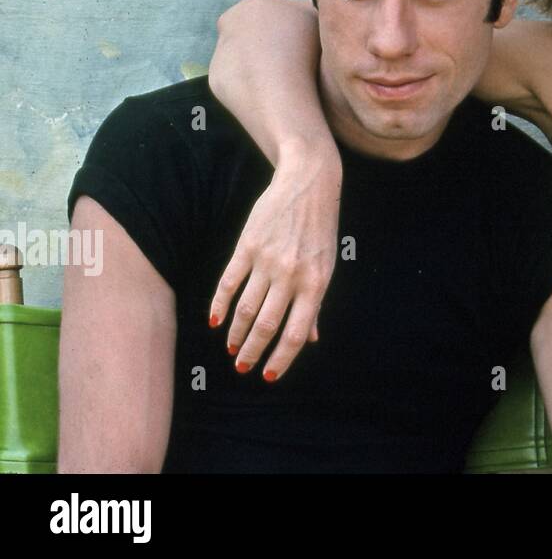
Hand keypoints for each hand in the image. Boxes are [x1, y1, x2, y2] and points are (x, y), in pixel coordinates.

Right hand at [208, 146, 341, 379]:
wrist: (308, 182)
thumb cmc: (321, 227)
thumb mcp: (327, 263)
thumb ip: (316, 302)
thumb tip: (312, 338)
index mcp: (317, 282)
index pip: (298, 332)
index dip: (282, 358)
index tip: (269, 376)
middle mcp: (292, 275)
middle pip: (266, 325)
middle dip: (253, 351)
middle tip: (243, 367)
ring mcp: (268, 260)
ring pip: (245, 308)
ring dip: (236, 333)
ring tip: (231, 347)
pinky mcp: (248, 246)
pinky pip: (228, 283)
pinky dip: (220, 305)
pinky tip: (216, 321)